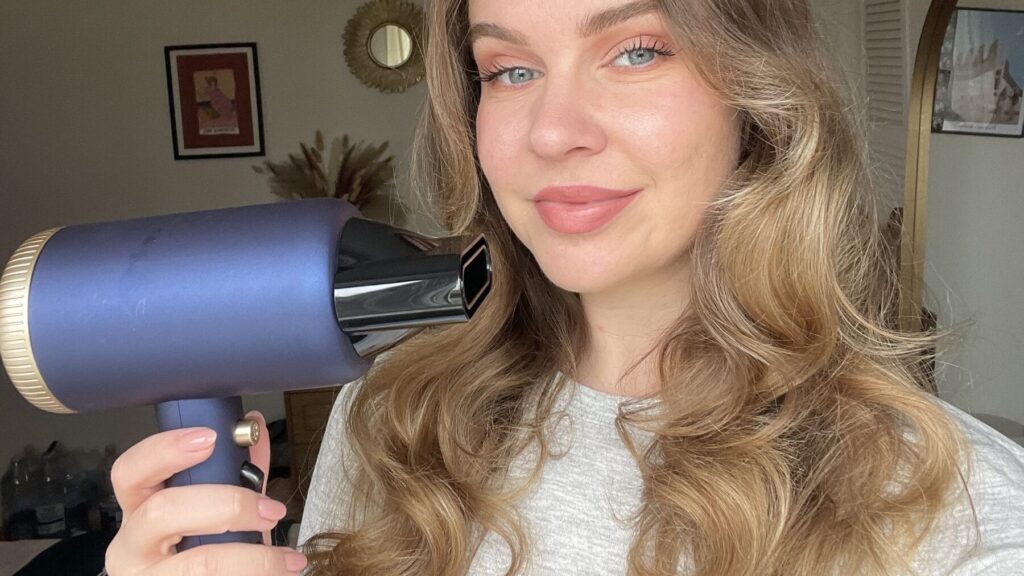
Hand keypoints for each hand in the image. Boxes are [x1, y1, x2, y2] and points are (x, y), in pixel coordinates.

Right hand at [104, 411, 307, 574]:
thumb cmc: (199, 553)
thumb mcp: (211, 512)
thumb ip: (232, 472)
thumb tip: (255, 430)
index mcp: (138, 511)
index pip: (130, 472)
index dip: (165, 450)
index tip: (210, 438)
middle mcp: (131, 545)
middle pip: (163, 512)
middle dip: (228, 505)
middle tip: (270, 510)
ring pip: (198, 563)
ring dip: (253, 558)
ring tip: (285, 559)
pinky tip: (278, 573)